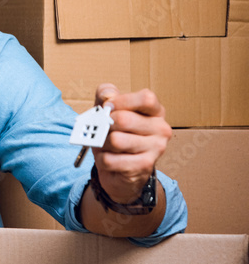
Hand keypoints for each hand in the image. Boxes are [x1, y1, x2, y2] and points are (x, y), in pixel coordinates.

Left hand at [91, 83, 171, 203]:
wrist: (121, 169)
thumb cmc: (116, 133)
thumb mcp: (109, 109)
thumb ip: (105, 94)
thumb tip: (108, 96)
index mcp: (155, 111)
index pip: (146, 99)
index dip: (121, 101)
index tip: (107, 106)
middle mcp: (161, 129)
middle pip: (124, 120)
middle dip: (105, 125)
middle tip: (103, 129)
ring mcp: (156, 149)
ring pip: (115, 140)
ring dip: (102, 144)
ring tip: (106, 145)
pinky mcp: (144, 167)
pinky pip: (110, 160)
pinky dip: (102, 159)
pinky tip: (110, 159)